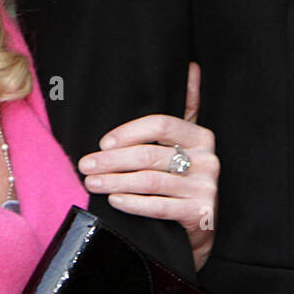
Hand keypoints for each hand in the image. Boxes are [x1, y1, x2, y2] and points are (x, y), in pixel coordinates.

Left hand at [80, 62, 217, 271]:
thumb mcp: (188, 143)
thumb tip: (191, 66)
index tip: (102, 142)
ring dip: (116, 181)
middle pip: (151, 155)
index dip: (129, 132)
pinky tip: (114, 201)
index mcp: (201, 136)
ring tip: (92, 183)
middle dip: (112, 160)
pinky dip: (133, 203)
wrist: (203, 226)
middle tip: (85, 165)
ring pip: (151, 181)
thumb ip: (187, 106)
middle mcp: (208, 160)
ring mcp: (205, 188)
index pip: (161, 125)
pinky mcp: (200, 214)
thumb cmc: (185, 179)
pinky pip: (160, 206)